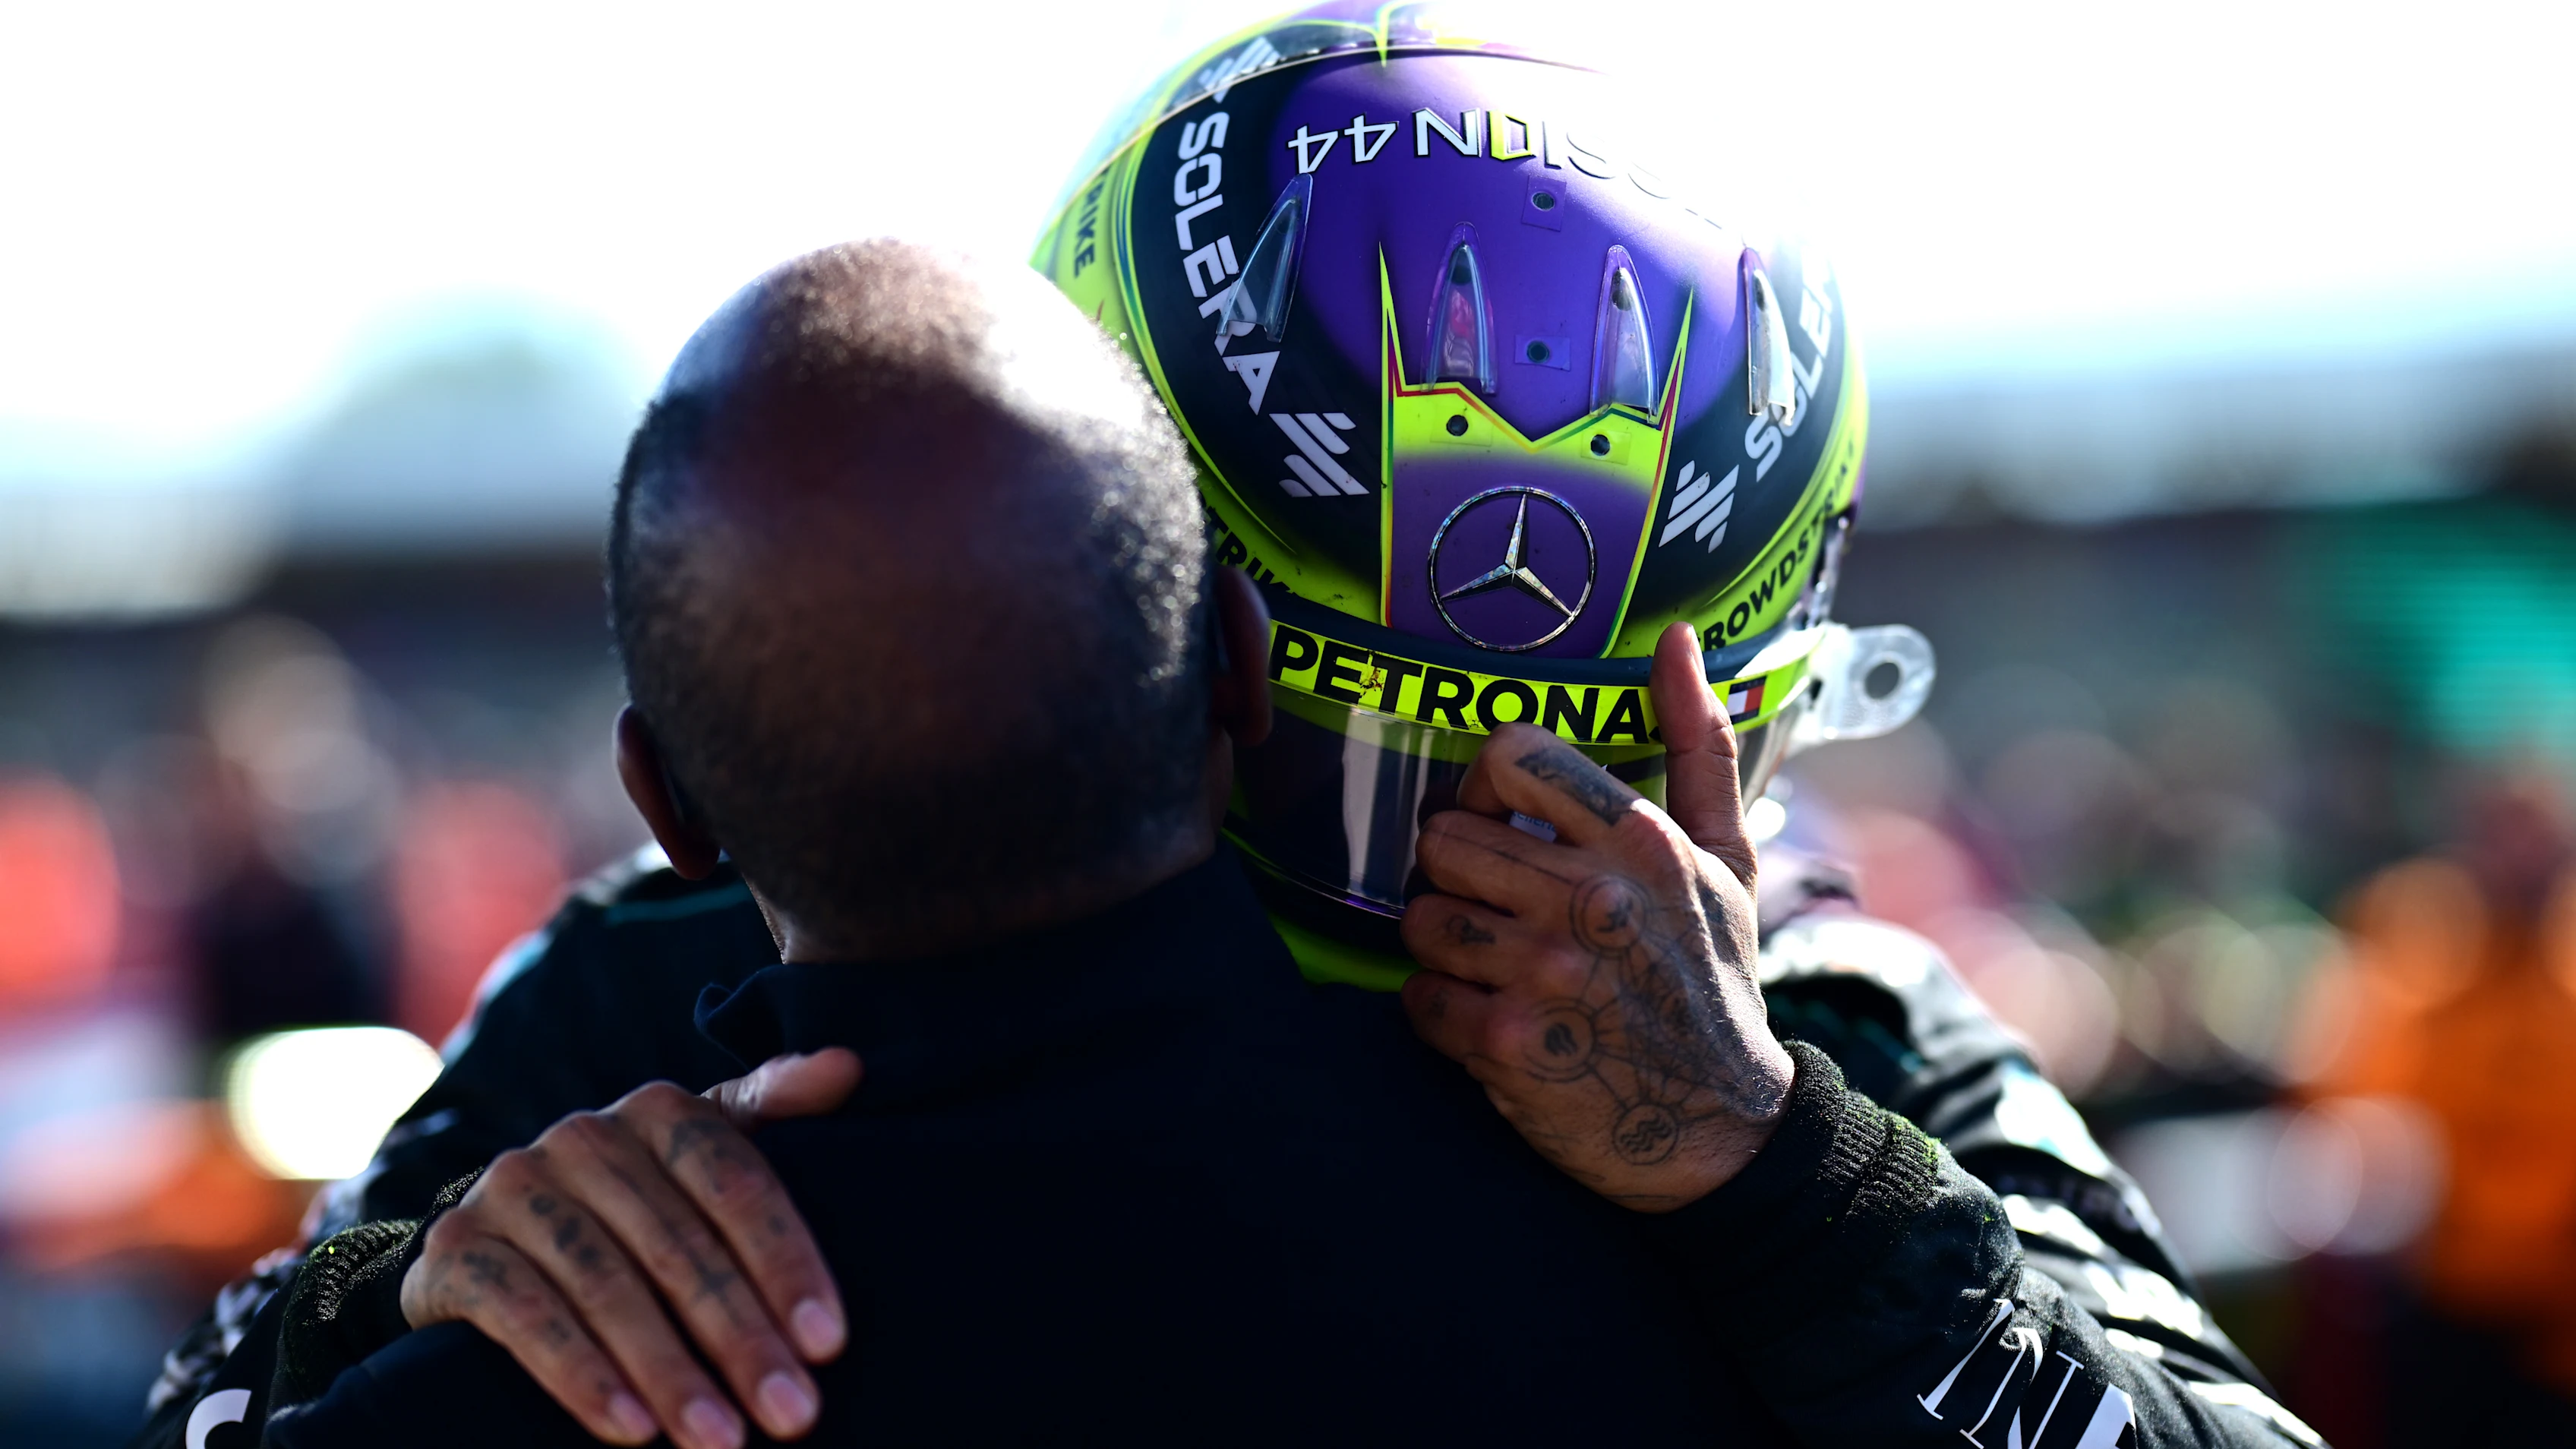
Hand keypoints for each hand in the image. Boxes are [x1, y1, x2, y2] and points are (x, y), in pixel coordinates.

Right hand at [400, 1049, 862, 1448]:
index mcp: (657, 1111)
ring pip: (607, 1289)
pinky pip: (524, 1317)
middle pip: (679, 1247)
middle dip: (741, 1340)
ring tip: (720, 1439)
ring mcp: (512, 1189)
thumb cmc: (635, 1204)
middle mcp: (582, 1137)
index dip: (787, 1265)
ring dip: (669, 1373)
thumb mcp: (703, 1152)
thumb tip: (847, 1068)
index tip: (828, 1344)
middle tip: (792, 1416)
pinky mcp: (456, 1249)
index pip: (737, 1186)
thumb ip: (770, 1108)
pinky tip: (630, 1432)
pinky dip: (581, 1377)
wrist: (497, 1241)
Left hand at [1399, 622, 1791, 1209]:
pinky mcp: (1506, 1043)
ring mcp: (1546, 972)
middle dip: (1461, 875)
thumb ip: (1698, 745)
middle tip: (1500, 910)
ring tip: (1496, 967)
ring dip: (1444, 945)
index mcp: (1641, 840)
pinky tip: (1490, 1022)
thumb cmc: (1714, 982)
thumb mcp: (1726, 861)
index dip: (1486, 790)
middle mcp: (1593, 897)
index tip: (1505, 826)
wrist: (1724, 1131)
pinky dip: (1439, 1014)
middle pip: (1445, 837)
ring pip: (1420, 915)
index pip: (1508, 755)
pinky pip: (1415, 996)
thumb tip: (1680, 638)